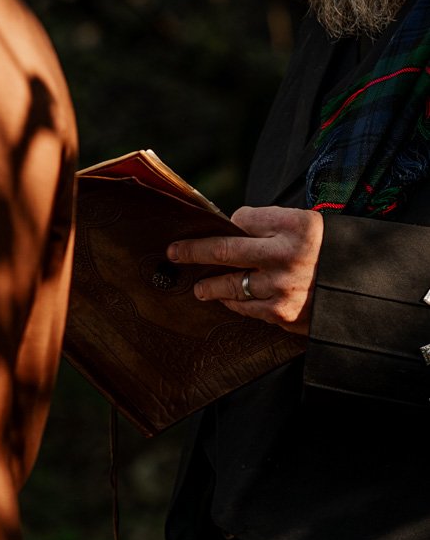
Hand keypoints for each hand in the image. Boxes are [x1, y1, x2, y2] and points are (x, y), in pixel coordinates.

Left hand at [166, 205, 322, 335]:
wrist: (364, 288)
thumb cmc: (328, 251)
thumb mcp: (304, 225)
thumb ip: (265, 224)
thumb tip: (227, 226)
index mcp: (294, 229)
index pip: (239, 223)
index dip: (216, 228)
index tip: (191, 230)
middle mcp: (287, 259)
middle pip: (224, 252)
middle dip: (193, 252)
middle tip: (174, 253)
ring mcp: (284, 290)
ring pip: (232, 287)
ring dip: (212, 287)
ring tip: (200, 288)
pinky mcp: (285, 316)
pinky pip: (249, 309)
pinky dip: (236, 304)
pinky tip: (228, 301)